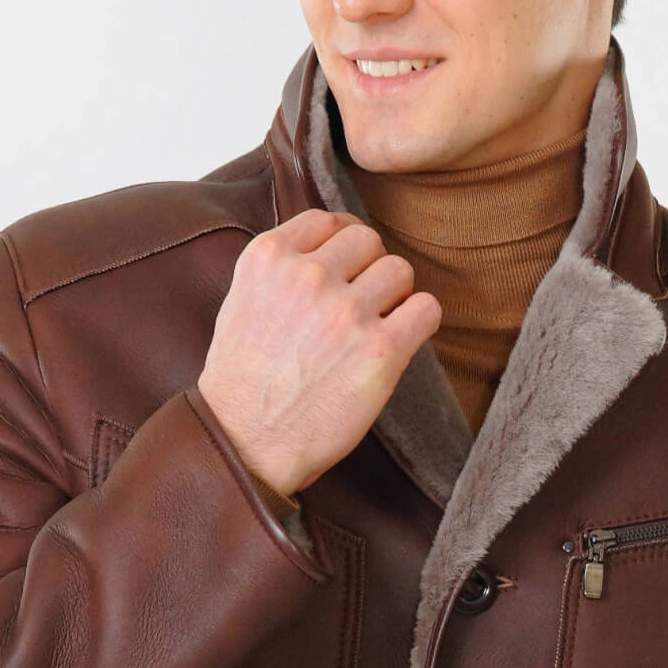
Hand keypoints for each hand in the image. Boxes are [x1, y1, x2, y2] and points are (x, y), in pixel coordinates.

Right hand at [197, 210, 441, 499]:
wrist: (246, 446)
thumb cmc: (242, 383)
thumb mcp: (242, 301)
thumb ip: (281, 267)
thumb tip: (329, 243)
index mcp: (268, 258)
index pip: (328, 221)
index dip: (342, 247)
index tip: (344, 272)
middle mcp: (307, 277)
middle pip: (368, 241)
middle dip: (369, 271)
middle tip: (359, 306)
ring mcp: (346, 312)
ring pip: (400, 270)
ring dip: (395, 297)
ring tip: (375, 328)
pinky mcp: (380, 351)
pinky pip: (426, 309)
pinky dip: (419, 322)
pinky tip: (399, 342)